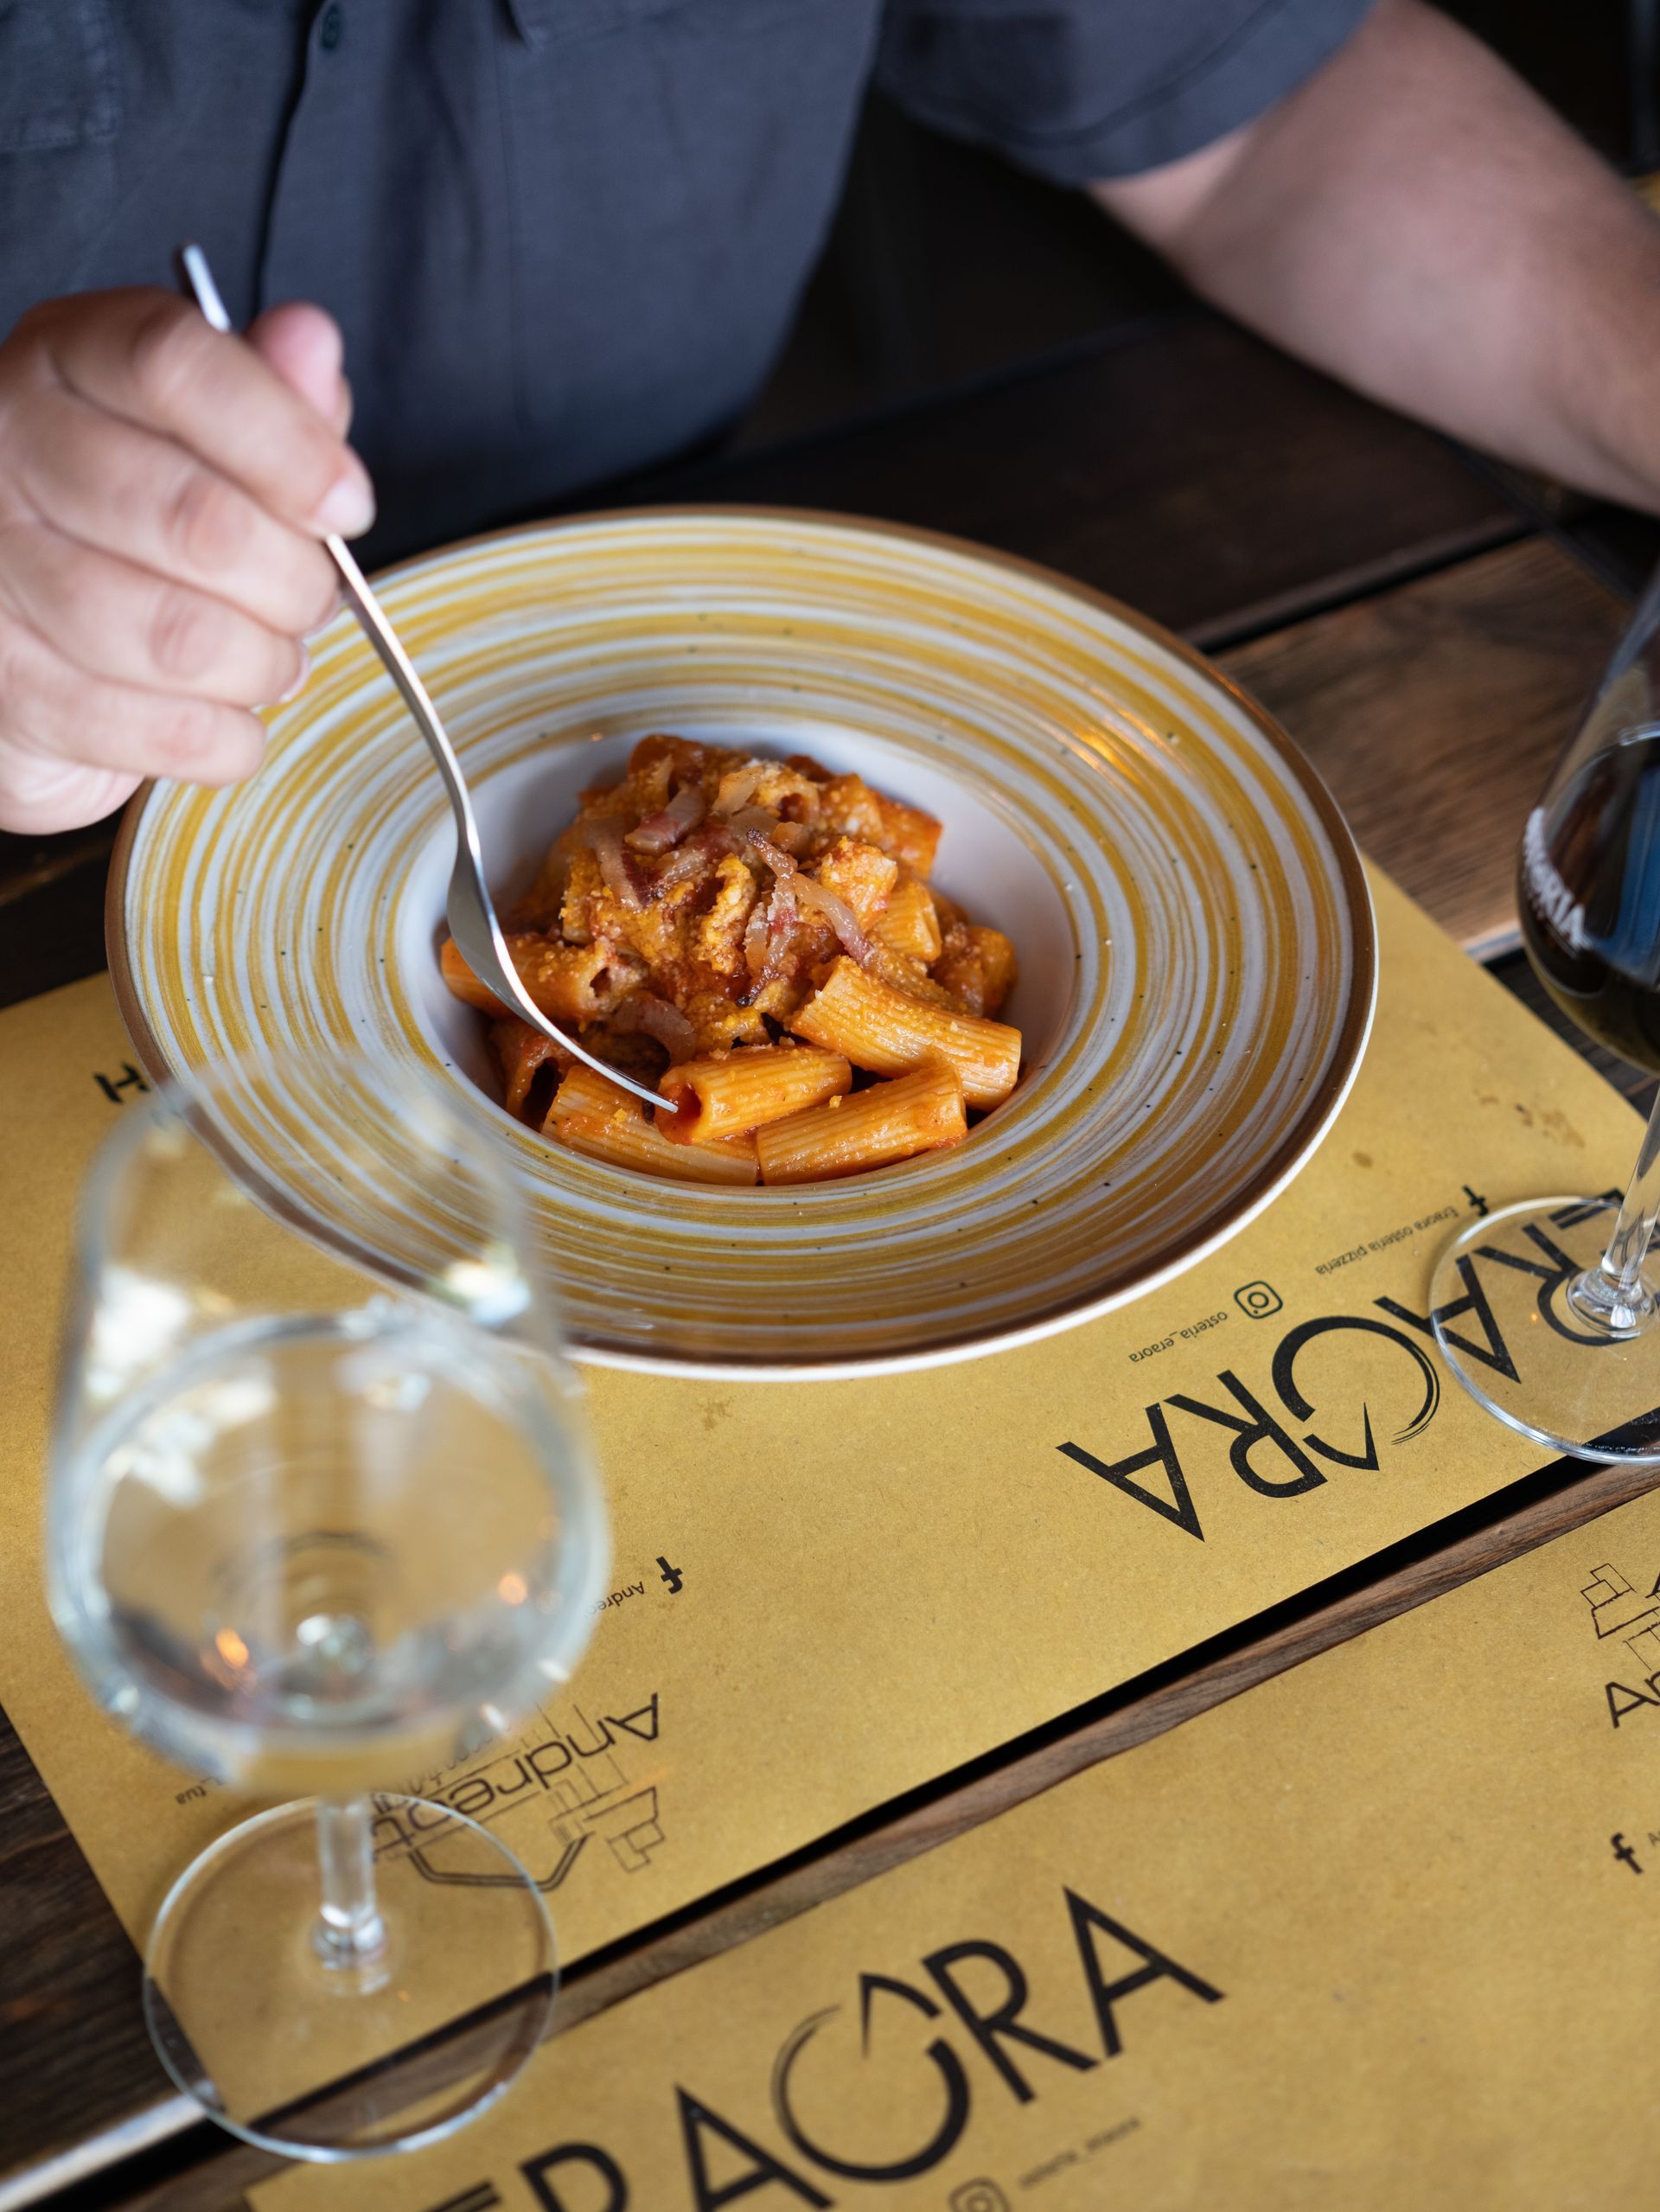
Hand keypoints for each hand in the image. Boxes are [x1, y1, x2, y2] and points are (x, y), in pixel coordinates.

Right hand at [0, 287, 373, 833]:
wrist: (32, 642)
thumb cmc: (138, 522)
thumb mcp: (208, 435)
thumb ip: (267, 393)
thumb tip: (310, 341)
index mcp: (67, 362)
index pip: (174, 365)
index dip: (288, 443)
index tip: (346, 504)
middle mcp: (9, 453)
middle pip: (197, 519)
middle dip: (294, 582)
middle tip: (308, 598)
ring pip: (184, 639)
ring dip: (264, 664)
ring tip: (270, 657)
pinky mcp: (14, 691)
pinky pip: (168, 730)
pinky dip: (231, 736)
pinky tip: (227, 710)